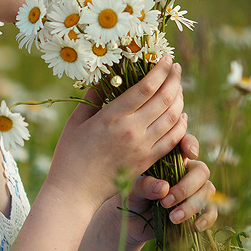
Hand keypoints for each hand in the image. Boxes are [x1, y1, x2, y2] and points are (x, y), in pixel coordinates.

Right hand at [48, 57, 188, 211]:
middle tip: (176, 68)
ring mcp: (142, 147)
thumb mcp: (77, 121)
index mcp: (112, 116)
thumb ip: (93, 97)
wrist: (75, 190)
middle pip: (164, 99)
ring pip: (173, 117)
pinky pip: (173, 139)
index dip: (161, 70)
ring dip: (180, 99)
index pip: (146, 87)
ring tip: (178, 87)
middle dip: (174, 79)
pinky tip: (180, 114)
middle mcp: (132, 130)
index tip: (166, 59)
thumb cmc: (70, 154)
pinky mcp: (147, 161)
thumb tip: (106, 76)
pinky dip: (181, 124)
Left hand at [117, 137, 217, 241]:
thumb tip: (163, 188)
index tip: (190, 154)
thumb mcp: (133, 190)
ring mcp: (195, 191)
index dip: (191, 145)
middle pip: (201, 171)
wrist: (131, 222)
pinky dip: (207, 218)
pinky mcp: (198, 209)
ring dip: (192, 204)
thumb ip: (144, 185)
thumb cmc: (132, 197)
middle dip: (186, 187)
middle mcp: (186, 173)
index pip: (186, 144)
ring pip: (207, 190)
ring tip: (173, 217)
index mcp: (171, 160)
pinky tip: (195, 226)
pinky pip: (211, 210)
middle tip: (166, 202)